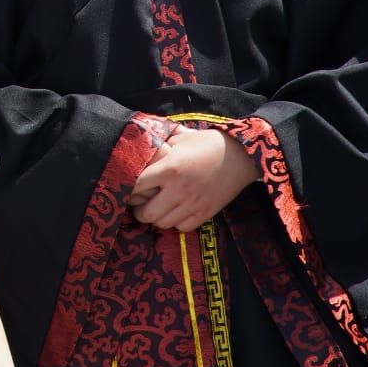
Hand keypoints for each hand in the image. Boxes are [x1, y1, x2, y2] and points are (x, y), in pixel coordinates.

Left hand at [129, 128, 258, 231]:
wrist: (240, 156)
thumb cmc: (207, 144)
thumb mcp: (180, 139)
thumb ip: (160, 148)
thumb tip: (142, 150)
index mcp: (169, 168)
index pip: (137, 186)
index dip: (128, 189)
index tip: (127, 189)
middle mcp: (178, 189)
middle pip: (147, 213)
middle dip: (139, 211)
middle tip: (140, 205)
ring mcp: (192, 204)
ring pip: (163, 223)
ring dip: (157, 218)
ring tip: (157, 209)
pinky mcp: (205, 213)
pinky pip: (182, 227)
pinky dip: (176, 223)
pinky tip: (176, 212)